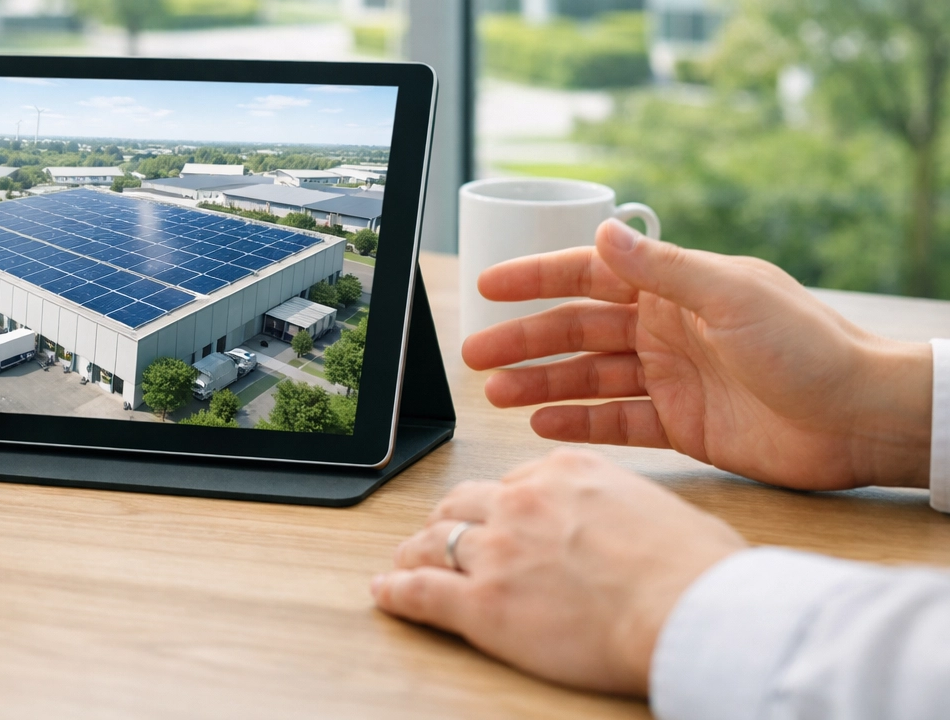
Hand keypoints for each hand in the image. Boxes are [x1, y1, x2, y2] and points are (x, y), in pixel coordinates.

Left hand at [372, 449, 744, 694]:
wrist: (690, 611)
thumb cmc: (697, 569)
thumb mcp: (661, 509)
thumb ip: (626, 508)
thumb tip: (635, 525)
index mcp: (565, 471)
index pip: (514, 480)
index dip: (501, 504)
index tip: (496, 516)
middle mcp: (522, 501)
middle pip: (465, 504)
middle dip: (449, 519)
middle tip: (441, 534)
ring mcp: (497, 551)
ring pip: (435, 542)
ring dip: (415, 551)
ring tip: (404, 560)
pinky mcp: (482, 603)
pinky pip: (422, 591)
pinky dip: (397, 590)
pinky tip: (386, 591)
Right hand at [463, 218, 932, 490]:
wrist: (860, 417)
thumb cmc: (809, 346)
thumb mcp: (731, 295)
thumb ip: (662, 267)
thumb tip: (606, 229)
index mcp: (675, 289)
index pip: (590, 275)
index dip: (537, 278)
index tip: (489, 286)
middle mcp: (666, 330)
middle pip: (578, 331)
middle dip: (525, 340)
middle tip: (475, 353)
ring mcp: (671, 378)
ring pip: (588, 378)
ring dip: (541, 384)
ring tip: (496, 393)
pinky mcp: (681, 425)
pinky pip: (616, 421)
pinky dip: (579, 422)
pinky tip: (541, 424)